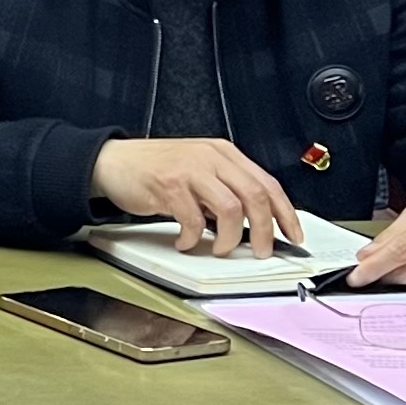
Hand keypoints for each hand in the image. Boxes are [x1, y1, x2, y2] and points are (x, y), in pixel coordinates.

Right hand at [91, 138, 303, 256]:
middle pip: (256, 196)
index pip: (267, 183)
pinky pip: (193, 218)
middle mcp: (211, 157)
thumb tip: (252, 223)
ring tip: (219, 248)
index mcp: (223, 153)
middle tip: (261, 251)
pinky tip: (185, 241)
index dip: (285, 213)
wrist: (112, 161)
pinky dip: (193, 237)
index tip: (293, 235)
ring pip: (231, 208)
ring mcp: (190, 169)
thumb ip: (224, 190)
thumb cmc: (154, 169)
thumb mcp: (198, 172)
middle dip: (264, 230)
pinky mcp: (169, 184)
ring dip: (230, 237)